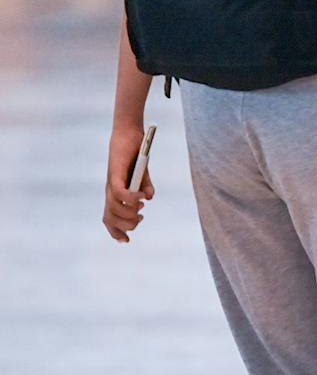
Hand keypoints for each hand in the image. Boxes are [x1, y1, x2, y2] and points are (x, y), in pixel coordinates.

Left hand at [103, 120, 153, 242]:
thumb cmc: (135, 153)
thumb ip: (145, 187)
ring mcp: (112, 183)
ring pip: (114, 207)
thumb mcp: (143, 173)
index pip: (109, 219)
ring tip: (140, 207)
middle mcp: (110, 191)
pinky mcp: (116, 174)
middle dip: (126, 225)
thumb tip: (150, 199)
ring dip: (129, 212)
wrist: (129, 133)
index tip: (126, 241)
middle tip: (140, 218)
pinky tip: (141, 197)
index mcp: (115, 193)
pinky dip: (131, 198)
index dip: (115, 232)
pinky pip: (119, 193)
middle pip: (110, 218)